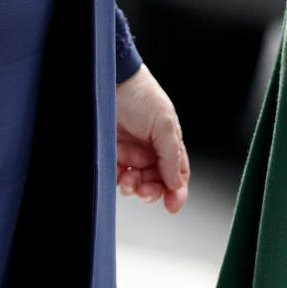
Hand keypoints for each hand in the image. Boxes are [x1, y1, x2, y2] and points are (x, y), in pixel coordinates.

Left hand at [116, 65, 189, 211]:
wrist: (109, 81)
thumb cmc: (140, 95)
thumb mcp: (164, 124)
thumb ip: (172, 156)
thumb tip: (177, 183)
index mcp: (169, 143)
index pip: (177, 174)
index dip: (176, 191)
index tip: (172, 206)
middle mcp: (151, 150)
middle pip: (157, 182)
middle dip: (153, 191)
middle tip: (146, 191)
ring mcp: (130, 153)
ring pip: (137, 183)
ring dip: (135, 188)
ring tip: (129, 180)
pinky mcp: (110, 153)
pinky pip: (116, 176)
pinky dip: (118, 181)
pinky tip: (119, 175)